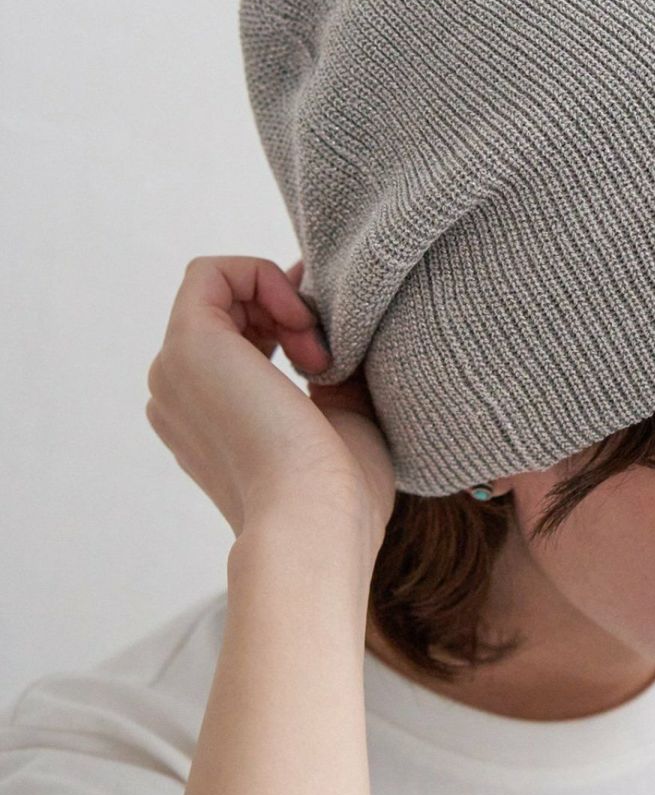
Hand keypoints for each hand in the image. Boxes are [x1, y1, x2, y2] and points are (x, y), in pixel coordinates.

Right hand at [145, 256, 395, 548]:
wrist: (316, 521)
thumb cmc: (339, 491)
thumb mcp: (340, 417)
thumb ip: (327, 370)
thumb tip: (333, 321)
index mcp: (205, 420)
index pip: (238, 340)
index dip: (286, 320)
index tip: (331, 340)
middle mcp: (178, 395)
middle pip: (227, 312)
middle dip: (286, 310)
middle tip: (328, 351)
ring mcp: (174, 371)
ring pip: (218, 290)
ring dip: (280, 301)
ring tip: (318, 352)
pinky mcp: (186, 345)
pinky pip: (211, 273)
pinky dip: (262, 277)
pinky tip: (301, 323)